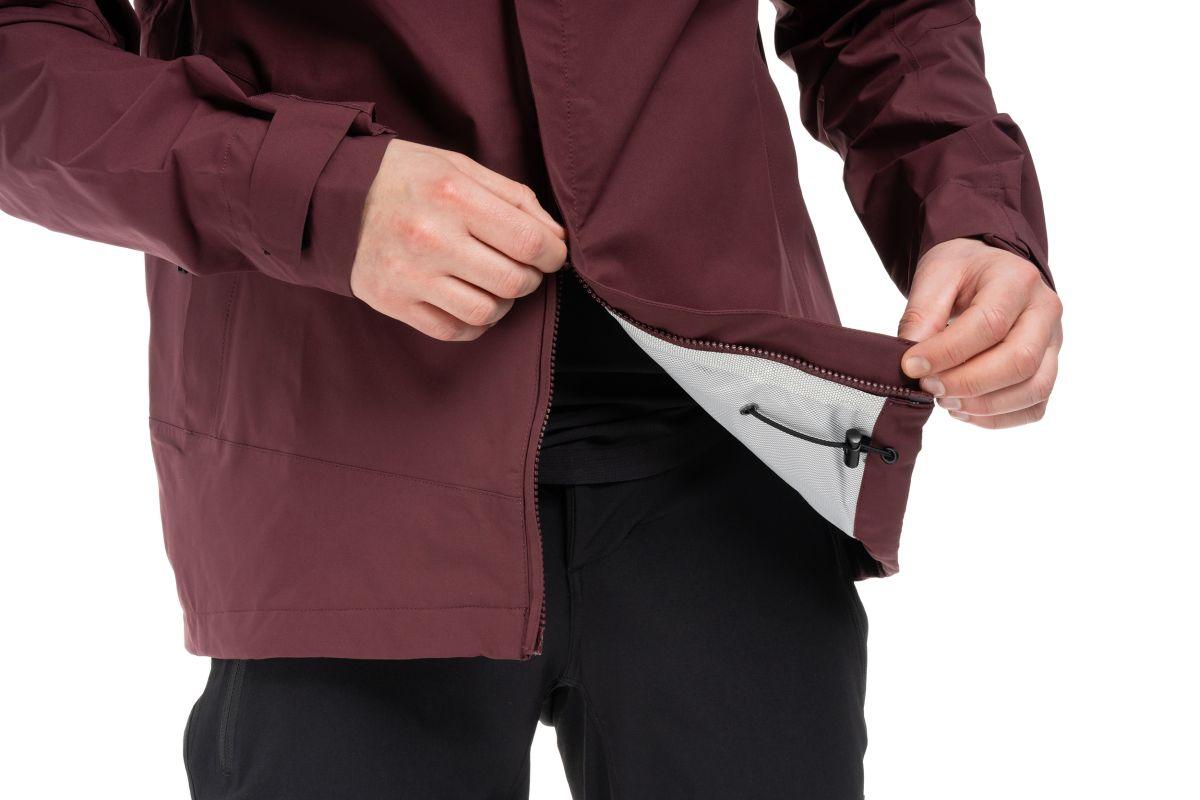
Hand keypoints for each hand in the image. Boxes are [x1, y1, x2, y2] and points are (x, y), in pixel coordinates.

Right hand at [350, 139, 567, 340]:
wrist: (330, 197)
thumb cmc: (407, 179)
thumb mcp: (459, 167)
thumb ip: (513, 197)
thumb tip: (555, 237)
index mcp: (452, 194)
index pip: (529, 241)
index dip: (553, 254)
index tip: (551, 254)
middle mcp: (430, 237)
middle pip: (514, 281)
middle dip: (531, 277)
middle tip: (522, 267)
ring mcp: (409, 274)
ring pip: (487, 311)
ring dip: (503, 303)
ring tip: (494, 284)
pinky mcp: (392, 301)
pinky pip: (454, 330)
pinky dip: (474, 322)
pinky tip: (469, 301)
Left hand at [898, 238, 1062, 428]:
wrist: (990, 270)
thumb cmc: (963, 272)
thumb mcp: (936, 275)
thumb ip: (921, 314)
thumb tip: (911, 363)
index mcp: (1018, 280)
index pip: (990, 323)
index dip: (948, 352)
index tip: (911, 366)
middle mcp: (1045, 311)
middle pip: (1019, 360)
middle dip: (967, 383)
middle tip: (928, 386)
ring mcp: (1052, 343)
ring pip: (1034, 389)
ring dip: (983, 406)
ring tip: (944, 400)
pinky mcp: (1048, 369)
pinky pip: (1034, 406)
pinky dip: (997, 418)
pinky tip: (963, 410)